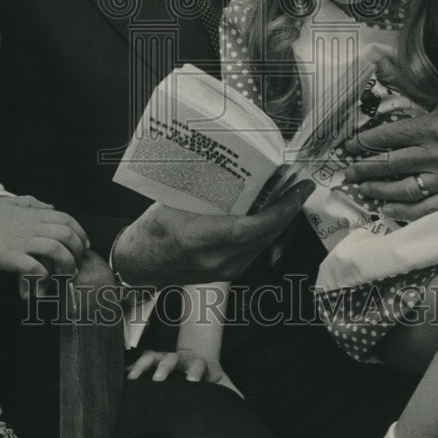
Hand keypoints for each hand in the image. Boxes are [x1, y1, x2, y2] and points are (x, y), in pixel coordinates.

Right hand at [0, 195, 88, 284]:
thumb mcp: (8, 204)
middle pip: (67, 234)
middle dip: (77, 251)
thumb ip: (31, 203)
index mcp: (33, 213)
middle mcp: (32, 225)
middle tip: (76, 265)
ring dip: (66, 265)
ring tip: (66, 277)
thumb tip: (50, 207)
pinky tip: (42, 287)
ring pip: (56, 250)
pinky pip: (36, 267)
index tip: (84, 246)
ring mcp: (22, 240)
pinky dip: (43, 278)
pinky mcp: (11, 256)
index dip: (80, 233)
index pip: (67, 219)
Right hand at [113, 181, 314, 286]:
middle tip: (300, 185)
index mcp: (201, 239)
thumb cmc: (151, 231)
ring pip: (264, 244)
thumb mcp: (173, 202)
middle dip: (288, 210)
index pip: (254, 227)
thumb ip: (202, 190)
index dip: (281, 209)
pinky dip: (266, 231)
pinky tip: (270, 215)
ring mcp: (224, 271)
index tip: (298, 189)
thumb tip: (229, 164)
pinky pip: (255, 250)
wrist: (138, 264)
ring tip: (289, 196)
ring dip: (280, 221)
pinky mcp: (226, 273)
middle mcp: (217, 260)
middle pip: (266, 235)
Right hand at [126, 348, 242, 398]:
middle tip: (159, 381)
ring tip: (134, 378)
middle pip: (172, 359)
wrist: (200, 357)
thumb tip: (242, 406)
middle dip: (166, 368)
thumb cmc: (210, 378)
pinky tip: (125, 377)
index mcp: (199, 365)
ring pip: (155, 356)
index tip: (192, 384)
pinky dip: (134, 367)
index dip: (194, 373)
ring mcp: (167, 358)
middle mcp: (181, 359)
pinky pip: (143, 360)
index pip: (197, 366)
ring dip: (145, 365)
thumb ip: (231, 393)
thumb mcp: (222, 383)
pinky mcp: (155, 359)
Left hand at [342, 86, 437, 220]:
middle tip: (347, 172)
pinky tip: (388, 210)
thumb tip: (384, 64)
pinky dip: (407, 211)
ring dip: (379, 190)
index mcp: (431, 127)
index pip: (388, 136)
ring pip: (406, 188)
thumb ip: (416, 87)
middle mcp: (436, 153)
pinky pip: (429, 206)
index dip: (365, 142)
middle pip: (391, 163)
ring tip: (362, 190)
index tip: (349, 146)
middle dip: (364, 168)